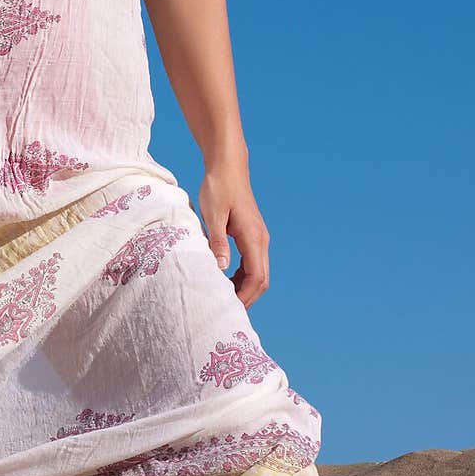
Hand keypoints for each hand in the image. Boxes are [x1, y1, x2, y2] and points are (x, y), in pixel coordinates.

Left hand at [198, 161, 269, 308]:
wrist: (227, 166)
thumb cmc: (218, 187)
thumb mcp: (213, 215)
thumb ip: (217, 242)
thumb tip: (220, 269)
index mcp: (253, 237)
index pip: (256, 276)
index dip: (245, 296)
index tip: (228, 307)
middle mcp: (261, 239)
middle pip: (261, 279)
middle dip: (246, 297)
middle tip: (225, 309)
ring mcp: (258, 237)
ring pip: (258, 272)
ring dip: (244, 287)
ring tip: (224, 297)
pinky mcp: (251, 234)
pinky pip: (252, 262)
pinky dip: (242, 276)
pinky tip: (226, 279)